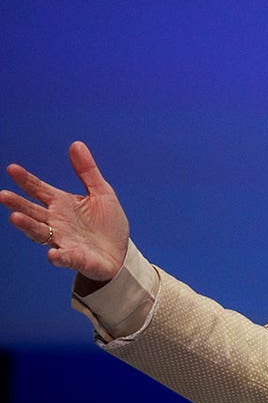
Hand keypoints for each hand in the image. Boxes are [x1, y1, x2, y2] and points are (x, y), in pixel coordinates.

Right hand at [2, 141, 129, 284]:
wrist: (120, 253)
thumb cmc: (107, 223)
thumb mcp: (101, 192)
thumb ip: (87, 171)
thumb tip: (76, 144)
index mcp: (62, 204)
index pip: (39, 190)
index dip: (26, 180)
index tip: (12, 168)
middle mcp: (57, 222)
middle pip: (33, 212)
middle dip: (18, 204)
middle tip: (3, 195)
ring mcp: (64, 241)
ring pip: (40, 233)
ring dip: (28, 226)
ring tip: (15, 217)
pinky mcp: (76, 258)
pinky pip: (65, 258)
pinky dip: (58, 257)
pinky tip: (52, 254)